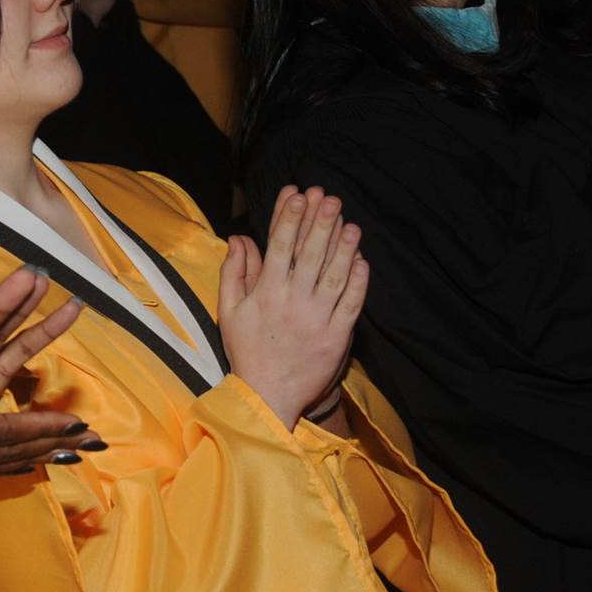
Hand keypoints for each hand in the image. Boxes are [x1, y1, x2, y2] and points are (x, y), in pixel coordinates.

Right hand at [217, 186, 368, 427]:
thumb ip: (234, 272)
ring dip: (344, 248)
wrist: (267, 396)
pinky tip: (362, 261)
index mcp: (265, 293)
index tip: (297, 194)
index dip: (288, 218)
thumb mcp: (229, 311)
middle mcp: (292, 302)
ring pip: (334, 276)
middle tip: (330, 198)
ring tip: (351, 224)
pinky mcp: (336, 337)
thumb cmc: (246, 351)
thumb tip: (238, 238)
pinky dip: (357, 282)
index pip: (279, 247)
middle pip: (309, 254)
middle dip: (320, 223)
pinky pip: (350, 304)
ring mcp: (316, 319)